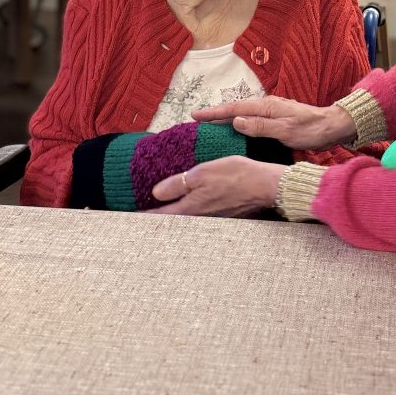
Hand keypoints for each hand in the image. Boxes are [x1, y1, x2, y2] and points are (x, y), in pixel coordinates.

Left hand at [149, 155, 284, 216]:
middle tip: (140, 215)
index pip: (159, 215)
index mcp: (190, 208)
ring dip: (173, 215)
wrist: (267, 186)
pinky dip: (190, 211)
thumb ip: (178, 183)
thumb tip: (156, 192)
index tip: (128, 217)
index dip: (142, 216)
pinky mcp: (223, 214)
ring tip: (160, 210)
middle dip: (156, 218)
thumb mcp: (203, 173)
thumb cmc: (237, 176)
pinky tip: (191, 203)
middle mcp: (199, 218)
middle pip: (171, 221)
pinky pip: (200, 215)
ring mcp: (212, 219)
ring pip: (186, 219)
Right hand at [192, 96, 355, 150]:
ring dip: (226, 117)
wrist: (332, 126)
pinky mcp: (276, 118)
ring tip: (209, 123)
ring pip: (243, 113)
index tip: (196, 115)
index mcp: (266, 106)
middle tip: (196, 119)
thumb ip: (260, 126)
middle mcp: (267, 105)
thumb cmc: (312, 130)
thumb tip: (236, 121)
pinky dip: (239, 121)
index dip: (214, 113)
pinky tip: (236, 128)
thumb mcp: (285, 130)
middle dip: (215, 113)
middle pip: (235, 109)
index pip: (234, 109)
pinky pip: (251, 118)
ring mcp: (272, 111)